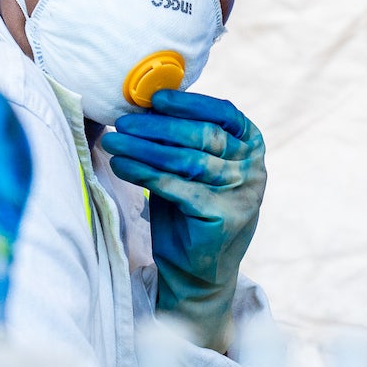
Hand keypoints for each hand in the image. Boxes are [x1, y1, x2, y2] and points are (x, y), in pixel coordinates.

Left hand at [98, 90, 266, 353]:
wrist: (197, 269)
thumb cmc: (188, 208)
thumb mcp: (191, 165)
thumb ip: (180, 137)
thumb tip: (143, 103)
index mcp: (251, 144)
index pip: (223, 113)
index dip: (189, 103)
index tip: (155, 98)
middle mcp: (253, 167)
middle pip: (202, 136)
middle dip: (158, 126)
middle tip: (123, 121)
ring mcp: (242, 193)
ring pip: (187, 160)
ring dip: (144, 148)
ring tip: (114, 142)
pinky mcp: (222, 217)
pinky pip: (177, 187)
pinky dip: (145, 174)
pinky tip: (121, 166)